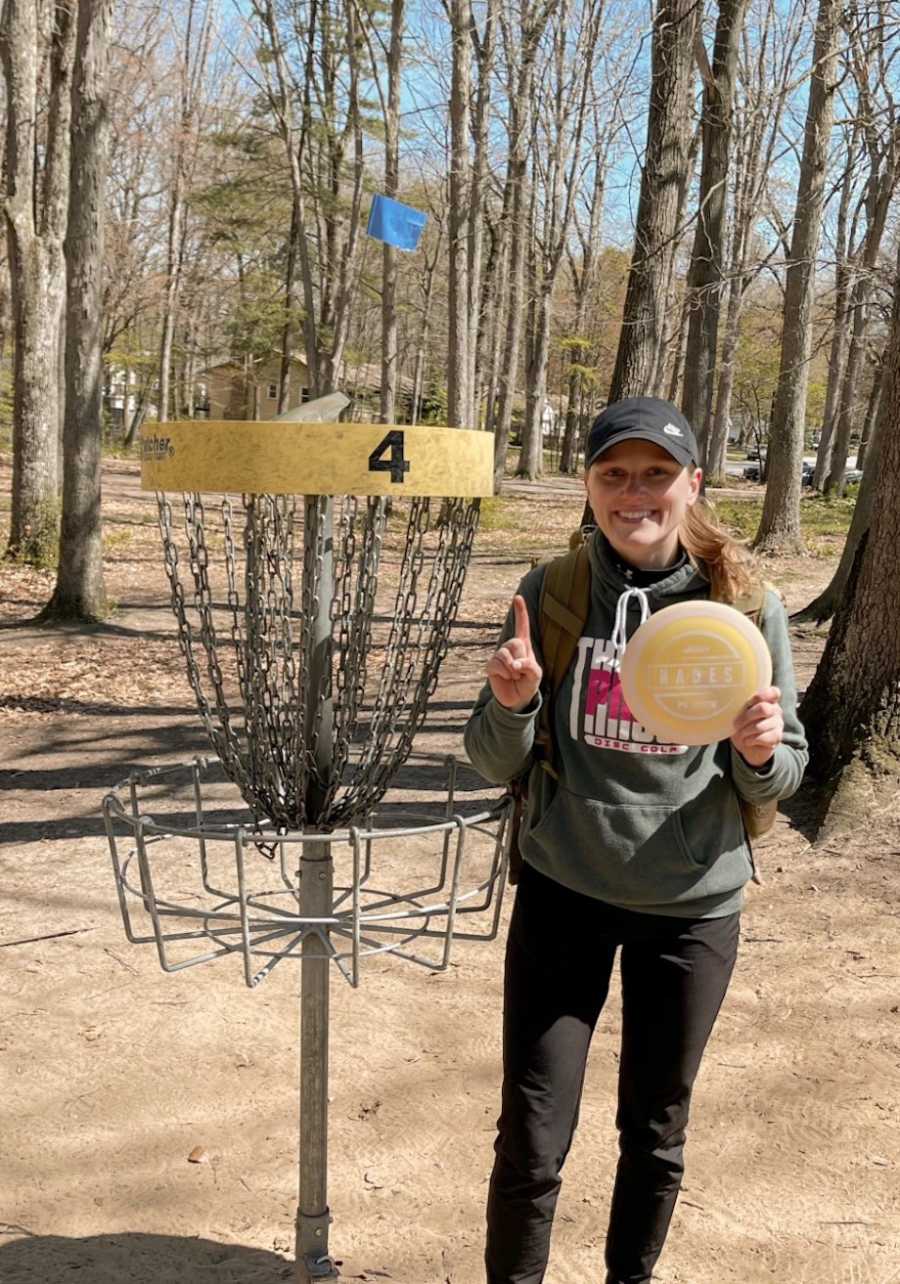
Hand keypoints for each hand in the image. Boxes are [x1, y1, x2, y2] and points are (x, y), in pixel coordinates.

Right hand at [486, 594, 543, 711]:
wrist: (517, 699)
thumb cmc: (529, 683)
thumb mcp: (536, 674)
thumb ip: (529, 666)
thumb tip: (515, 665)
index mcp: (524, 645)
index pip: (522, 626)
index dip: (520, 612)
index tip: (518, 597)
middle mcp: (511, 647)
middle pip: (515, 642)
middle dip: (521, 658)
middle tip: (521, 671)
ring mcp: (500, 655)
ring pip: (505, 654)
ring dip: (513, 669)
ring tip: (514, 676)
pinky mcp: (492, 665)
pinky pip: (497, 664)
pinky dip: (504, 673)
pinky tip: (506, 677)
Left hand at [730, 686, 783, 766]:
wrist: (746, 743)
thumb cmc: (742, 723)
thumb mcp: (738, 711)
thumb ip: (739, 703)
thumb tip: (725, 698)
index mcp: (767, 699)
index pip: (773, 692)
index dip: (763, 695)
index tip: (750, 701)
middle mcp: (775, 710)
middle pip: (764, 709)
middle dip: (746, 717)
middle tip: (736, 724)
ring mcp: (778, 723)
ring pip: (761, 726)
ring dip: (746, 731)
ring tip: (741, 734)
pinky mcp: (777, 737)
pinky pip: (763, 738)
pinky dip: (751, 740)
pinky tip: (747, 740)